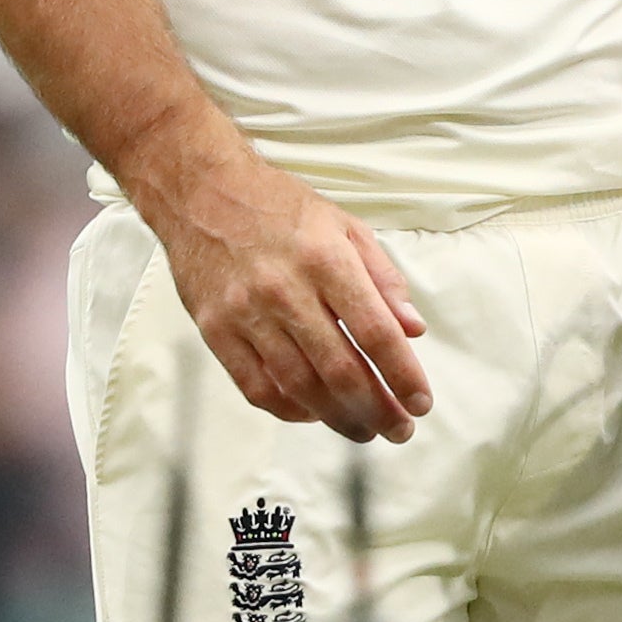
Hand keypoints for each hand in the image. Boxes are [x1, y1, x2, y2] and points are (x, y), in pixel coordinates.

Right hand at [141, 143, 431, 442]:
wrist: (201, 192)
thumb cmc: (278, 206)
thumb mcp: (345, 225)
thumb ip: (383, 278)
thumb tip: (412, 329)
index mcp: (326, 258)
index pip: (374, 331)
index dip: (402, 373)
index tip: (420, 401)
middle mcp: (286, 289)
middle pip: (340, 369)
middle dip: (377, 408)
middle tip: (399, 429)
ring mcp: (246, 313)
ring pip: (299, 386)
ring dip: (338, 417)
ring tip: (364, 429)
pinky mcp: (215, 330)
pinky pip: (256, 387)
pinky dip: (289, 409)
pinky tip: (314, 413)